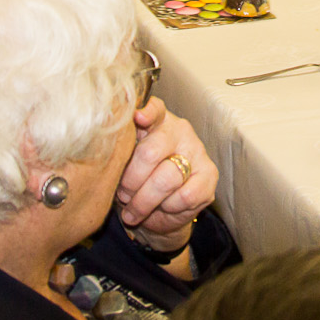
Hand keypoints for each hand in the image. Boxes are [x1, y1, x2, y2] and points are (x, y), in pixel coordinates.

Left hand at [117, 100, 216, 250]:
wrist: (159, 207)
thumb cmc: (138, 179)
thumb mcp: (125, 161)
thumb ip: (120, 150)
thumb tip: (110, 147)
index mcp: (156, 121)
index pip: (154, 109)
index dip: (147, 112)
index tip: (138, 118)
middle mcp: (180, 130)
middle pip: (150, 153)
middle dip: (130, 182)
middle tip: (122, 196)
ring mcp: (197, 151)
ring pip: (166, 180)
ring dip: (144, 202)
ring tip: (134, 211)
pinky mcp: (209, 175)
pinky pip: (184, 196)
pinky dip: (167, 209)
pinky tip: (160, 210)